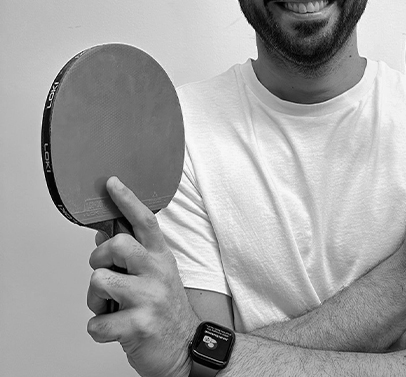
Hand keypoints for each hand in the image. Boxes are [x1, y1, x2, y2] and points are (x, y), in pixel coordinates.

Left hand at [86, 177, 199, 376]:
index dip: (127, 200)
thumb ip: (131, 254)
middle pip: (118, 244)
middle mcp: (157, 272)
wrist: (185, 348)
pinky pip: (97, 323)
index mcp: (161, 257)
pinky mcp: (139, 325)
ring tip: (110, 306)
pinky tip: (114, 328)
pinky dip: (98, 329)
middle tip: (105, 273)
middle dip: (99, 258)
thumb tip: (104, 234)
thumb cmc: (166, 308)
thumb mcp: (154, 275)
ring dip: (95, 299)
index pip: (145, 220)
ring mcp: (149, 298)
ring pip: (99, 281)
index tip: (111, 183)